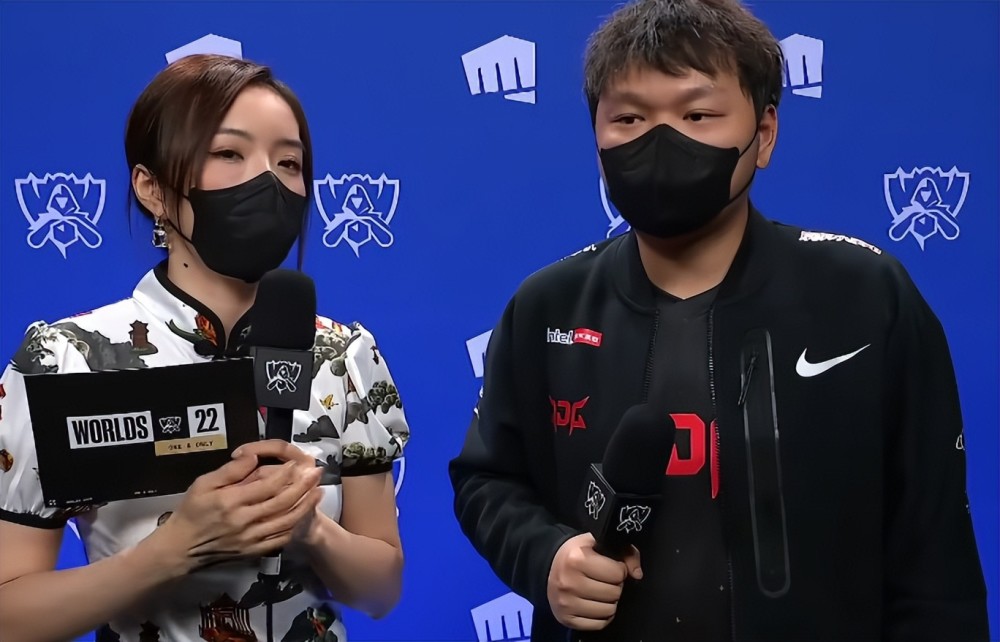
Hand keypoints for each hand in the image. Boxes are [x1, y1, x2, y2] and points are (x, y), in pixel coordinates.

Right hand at [150, 440, 322, 570]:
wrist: (182, 548)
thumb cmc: (192, 511)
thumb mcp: (203, 484)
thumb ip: (230, 471)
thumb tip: (253, 455)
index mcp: (231, 502)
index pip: (267, 485)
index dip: (286, 473)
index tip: (299, 462)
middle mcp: (244, 521)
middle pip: (282, 502)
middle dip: (303, 486)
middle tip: (317, 473)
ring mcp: (251, 539)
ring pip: (286, 521)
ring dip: (306, 506)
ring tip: (319, 491)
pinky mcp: (254, 551)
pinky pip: (280, 539)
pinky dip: (295, 525)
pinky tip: (304, 514)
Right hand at [546, 533, 641, 630]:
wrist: (548, 567)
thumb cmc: (577, 554)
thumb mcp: (597, 543)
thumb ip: (624, 552)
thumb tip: (637, 574)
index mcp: (577, 559)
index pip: (617, 573)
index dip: (619, 570)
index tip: (612, 567)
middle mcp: (569, 582)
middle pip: (614, 593)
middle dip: (615, 586)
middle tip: (606, 580)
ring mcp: (566, 603)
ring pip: (609, 611)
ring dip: (610, 602)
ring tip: (601, 592)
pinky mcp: (566, 618)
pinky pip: (598, 624)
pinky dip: (602, 616)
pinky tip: (596, 604)